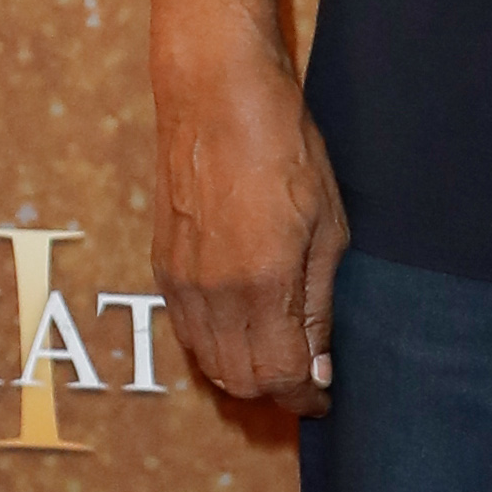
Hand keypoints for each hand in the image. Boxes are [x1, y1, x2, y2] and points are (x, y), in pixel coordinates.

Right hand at [150, 43, 349, 415]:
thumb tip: (318, 367)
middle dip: (277, 389)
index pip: (281, 377)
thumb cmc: (284, 145)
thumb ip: (319, 303)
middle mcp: (214, 293)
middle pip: (241, 380)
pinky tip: (242, 323)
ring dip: (244, 371)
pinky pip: (186, 332)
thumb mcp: (328, 224)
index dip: (307, 397)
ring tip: (277, 351)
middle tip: (306, 374)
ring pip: (209, 363)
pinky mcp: (162, 265)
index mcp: (263, 283)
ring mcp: (182, 281)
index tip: (324, 396)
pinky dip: (214, 345)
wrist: (216, 93)